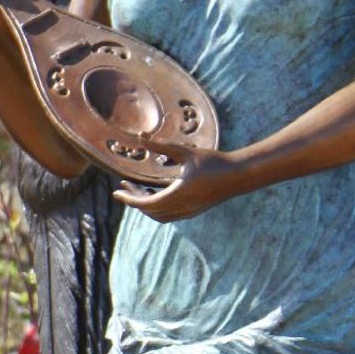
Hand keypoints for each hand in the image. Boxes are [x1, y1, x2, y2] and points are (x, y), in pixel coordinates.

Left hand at [114, 147, 251, 221]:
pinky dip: (157, 207)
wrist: (238, 177)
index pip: (145, 203)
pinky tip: (156, 192)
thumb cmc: (214, 162)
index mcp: (177, 195)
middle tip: (123, 185)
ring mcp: (188, 212)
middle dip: (134, 200)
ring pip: (159, 216)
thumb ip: (161, 146)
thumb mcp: (185, 152)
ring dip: (146, 205)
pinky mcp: (193, 211)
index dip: (128, 198)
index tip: (116, 191)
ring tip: (138, 189)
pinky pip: (169, 215)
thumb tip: (139, 137)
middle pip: (150, 211)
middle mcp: (181, 208)